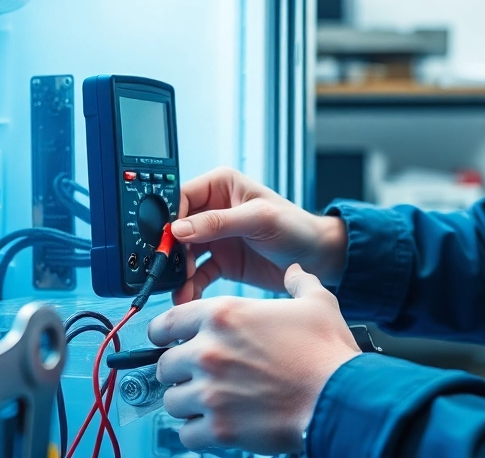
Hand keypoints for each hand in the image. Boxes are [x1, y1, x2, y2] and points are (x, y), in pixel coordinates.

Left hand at [149, 264, 359, 453]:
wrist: (340, 398)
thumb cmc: (327, 353)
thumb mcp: (317, 302)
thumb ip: (299, 282)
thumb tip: (295, 271)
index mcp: (224, 315)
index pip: (167, 322)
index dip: (164, 333)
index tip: (166, 341)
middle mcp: (209, 351)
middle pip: (165, 364)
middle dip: (179, 371)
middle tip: (196, 376)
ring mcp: (211, 391)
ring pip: (172, 400)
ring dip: (187, 402)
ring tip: (207, 402)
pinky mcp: (219, 427)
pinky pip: (186, 433)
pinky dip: (196, 432)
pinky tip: (213, 426)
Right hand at [170, 167, 347, 302]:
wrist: (318, 259)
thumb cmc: (296, 227)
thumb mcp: (258, 219)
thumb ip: (218, 222)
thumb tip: (179, 229)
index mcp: (221, 186)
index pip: (182, 197)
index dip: (170, 219)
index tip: (166, 241)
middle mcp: (213, 209)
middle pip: (178, 228)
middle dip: (171, 250)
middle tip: (168, 269)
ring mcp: (215, 237)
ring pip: (184, 253)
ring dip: (179, 272)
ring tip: (179, 289)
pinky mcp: (220, 262)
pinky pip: (197, 274)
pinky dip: (190, 286)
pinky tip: (188, 297)